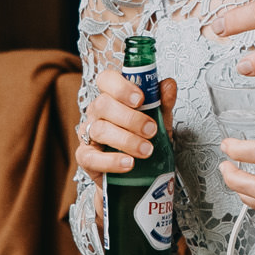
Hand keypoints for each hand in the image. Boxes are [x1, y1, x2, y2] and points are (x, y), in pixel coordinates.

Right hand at [75, 75, 175, 189]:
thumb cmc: (144, 141)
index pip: (106, 79)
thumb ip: (163, 103)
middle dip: (130, 118)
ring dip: (126, 140)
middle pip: (103, 104)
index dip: (121, 86)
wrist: (137, 175)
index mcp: (112, 97)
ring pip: (100, 130)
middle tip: (151, 130)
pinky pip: (92, 157)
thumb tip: (169, 84)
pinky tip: (128, 163)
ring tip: (146, 150)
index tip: (140, 99)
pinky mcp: (85, 157)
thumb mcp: (159, 121)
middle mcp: (97, 113)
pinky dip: (112, 161)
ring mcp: (88, 134)